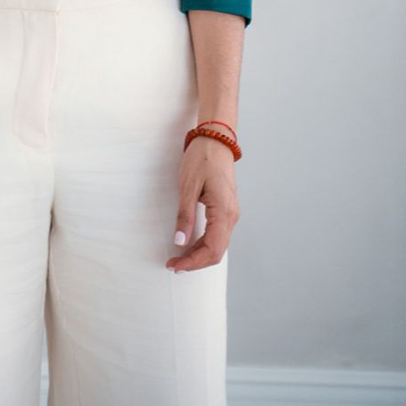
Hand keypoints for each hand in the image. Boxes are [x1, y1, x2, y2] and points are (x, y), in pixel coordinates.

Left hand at [165, 135, 239, 272]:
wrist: (215, 140)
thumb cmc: (202, 159)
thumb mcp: (188, 187)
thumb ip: (185, 216)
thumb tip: (180, 242)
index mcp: (224, 212)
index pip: (211, 249)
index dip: (192, 262)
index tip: (174, 265)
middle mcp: (231, 216)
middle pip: (217, 252)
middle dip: (195, 263)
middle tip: (173, 265)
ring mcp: (231, 213)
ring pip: (218, 245)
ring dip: (199, 255)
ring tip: (179, 258)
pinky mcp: (226, 210)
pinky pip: (218, 235)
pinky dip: (204, 244)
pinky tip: (190, 245)